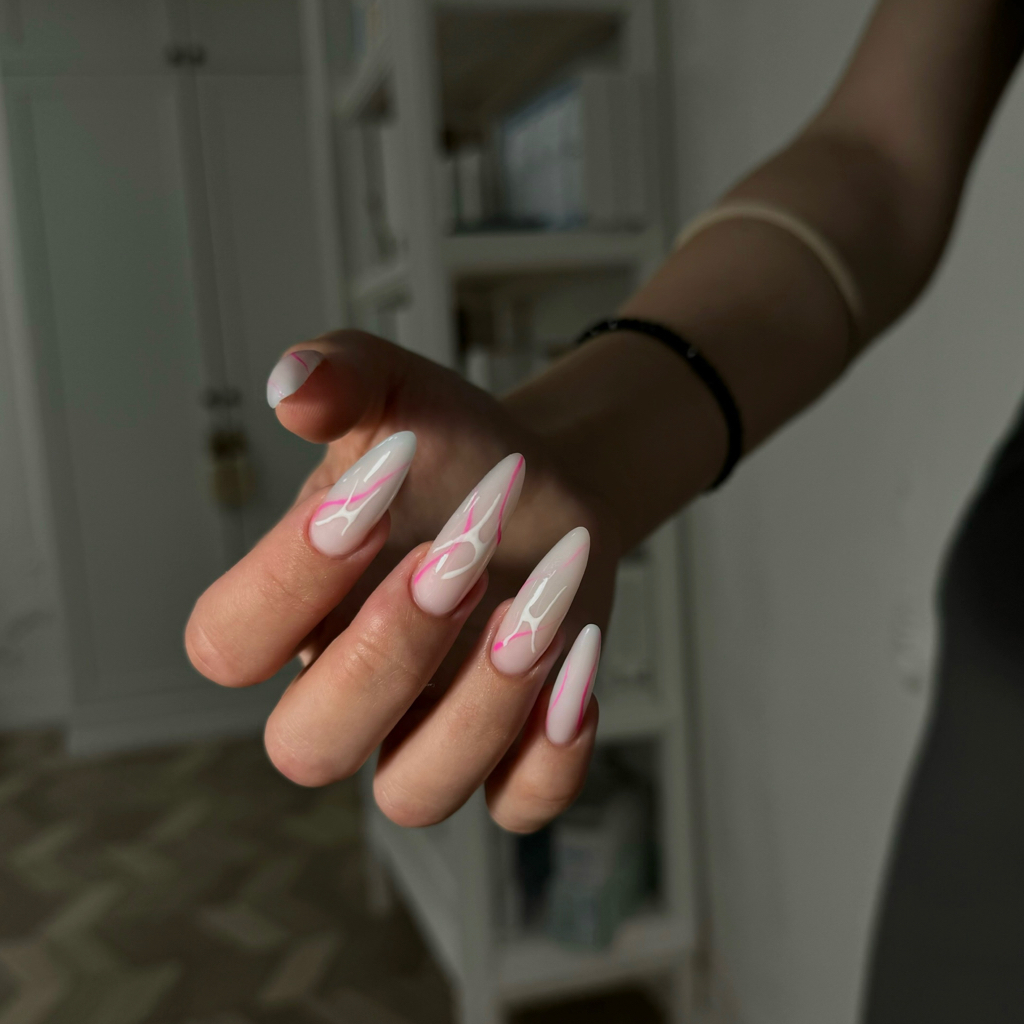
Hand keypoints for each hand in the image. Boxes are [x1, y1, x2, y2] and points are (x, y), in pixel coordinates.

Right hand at [185, 331, 622, 832]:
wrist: (541, 485)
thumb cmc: (450, 447)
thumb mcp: (396, 393)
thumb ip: (342, 378)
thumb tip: (295, 383)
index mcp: (291, 610)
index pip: (227, 644)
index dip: (285, 582)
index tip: (375, 493)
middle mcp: (346, 689)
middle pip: (309, 746)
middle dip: (387, 654)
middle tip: (462, 557)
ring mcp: (426, 731)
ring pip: (413, 795)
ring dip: (481, 709)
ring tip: (542, 607)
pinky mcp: (509, 751)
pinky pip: (516, 806)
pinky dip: (551, 758)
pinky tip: (578, 665)